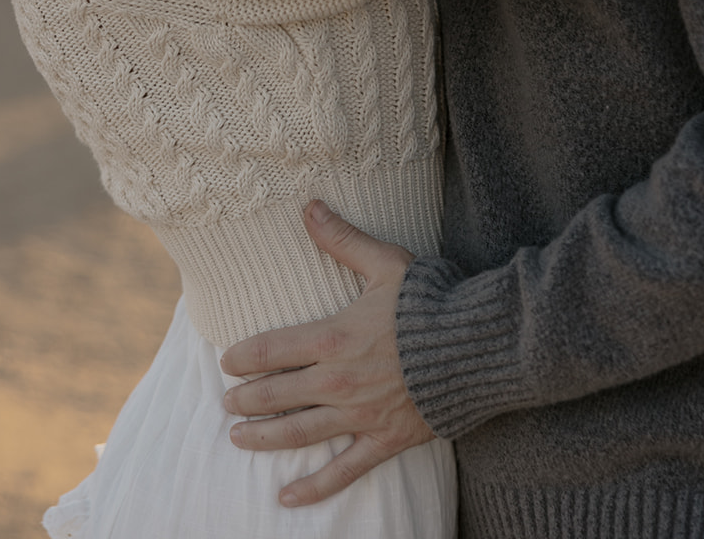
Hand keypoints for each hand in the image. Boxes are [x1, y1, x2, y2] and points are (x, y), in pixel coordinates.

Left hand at [219, 201, 433, 507]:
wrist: (477, 348)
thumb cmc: (431, 301)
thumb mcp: (385, 262)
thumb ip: (341, 238)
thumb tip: (308, 206)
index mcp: (332, 338)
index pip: (271, 350)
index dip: (243, 357)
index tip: (226, 361)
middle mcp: (338, 382)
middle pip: (277, 396)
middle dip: (246, 399)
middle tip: (226, 402)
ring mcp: (359, 417)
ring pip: (298, 434)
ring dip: (264, 438)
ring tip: (238, 438)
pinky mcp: (384, 441)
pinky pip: (343, 470)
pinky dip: (314, 487)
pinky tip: (287, 498)